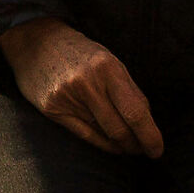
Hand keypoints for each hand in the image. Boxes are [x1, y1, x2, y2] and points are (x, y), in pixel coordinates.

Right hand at [0, 17, 164, 157]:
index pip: (135, 112)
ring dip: (121, 145)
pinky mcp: (52, 109)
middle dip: (136, 145)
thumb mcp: (109, 61)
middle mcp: (87, 83)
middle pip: (120, 129)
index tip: (157, 150)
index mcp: (107, 68)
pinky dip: (103, 144)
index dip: (150, 136)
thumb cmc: (79, 53)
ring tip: (128, 146)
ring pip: (103, 134)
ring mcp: (67, 97)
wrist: (36, 41)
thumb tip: (148, 123)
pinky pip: (85, 136)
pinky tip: (111, 145)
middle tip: (143, 149)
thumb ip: (129, 90)